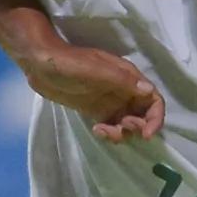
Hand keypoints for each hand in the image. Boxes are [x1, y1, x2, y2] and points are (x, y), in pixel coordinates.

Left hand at [28, 39, 164, 142]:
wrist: (40, 63)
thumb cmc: (69, 62)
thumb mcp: (96, 70)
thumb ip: (122, 81)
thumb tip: (149, 91)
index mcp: (128, 77)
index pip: (153, 99)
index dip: (155, 118)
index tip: (146, 134)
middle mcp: (123, 90)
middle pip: (144, 114)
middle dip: (138, 127)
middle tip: (121, 128)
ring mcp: (110, 101)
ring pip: (127, 123)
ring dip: (122, 133)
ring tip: (103, 132)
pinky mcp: (95, 110)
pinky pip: (112, 126)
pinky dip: (110, 133)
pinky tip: (97, 131)